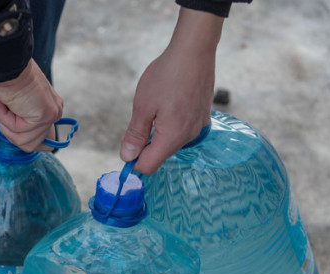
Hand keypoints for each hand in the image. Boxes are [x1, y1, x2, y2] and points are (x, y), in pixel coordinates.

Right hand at [0, 59, 62, 151]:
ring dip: (5, 125)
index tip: (16, 131)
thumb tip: (10, 134)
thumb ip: (12, 122)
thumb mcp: (4, 107)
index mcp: (47, 107)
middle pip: (32, 145)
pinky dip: (5, 120)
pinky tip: (5, 103)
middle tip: (2, 107)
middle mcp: (54, 110)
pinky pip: (20, 134)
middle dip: (9, 131)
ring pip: (24, 141)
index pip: (45, 139)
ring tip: (3, 103)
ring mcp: (52, 114)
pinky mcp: (46, 115)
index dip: (31, 142)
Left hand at [120, 8, 223, 173]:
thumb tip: (127, 157)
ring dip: (159, 131)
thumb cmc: (167, 75)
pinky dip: (172, 122)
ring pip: (171, 142)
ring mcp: (198, 127)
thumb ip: (135, 134)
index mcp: (172, 137)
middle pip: (160, 154)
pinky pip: (182, 129)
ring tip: (158, 105)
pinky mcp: (203, 117)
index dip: (133, 160)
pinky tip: (170, 101)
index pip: (148, 166)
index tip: (127, 145)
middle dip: (146, 144)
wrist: (194, 51)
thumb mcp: (143, 105)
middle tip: (142, 117)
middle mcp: (188, 137)